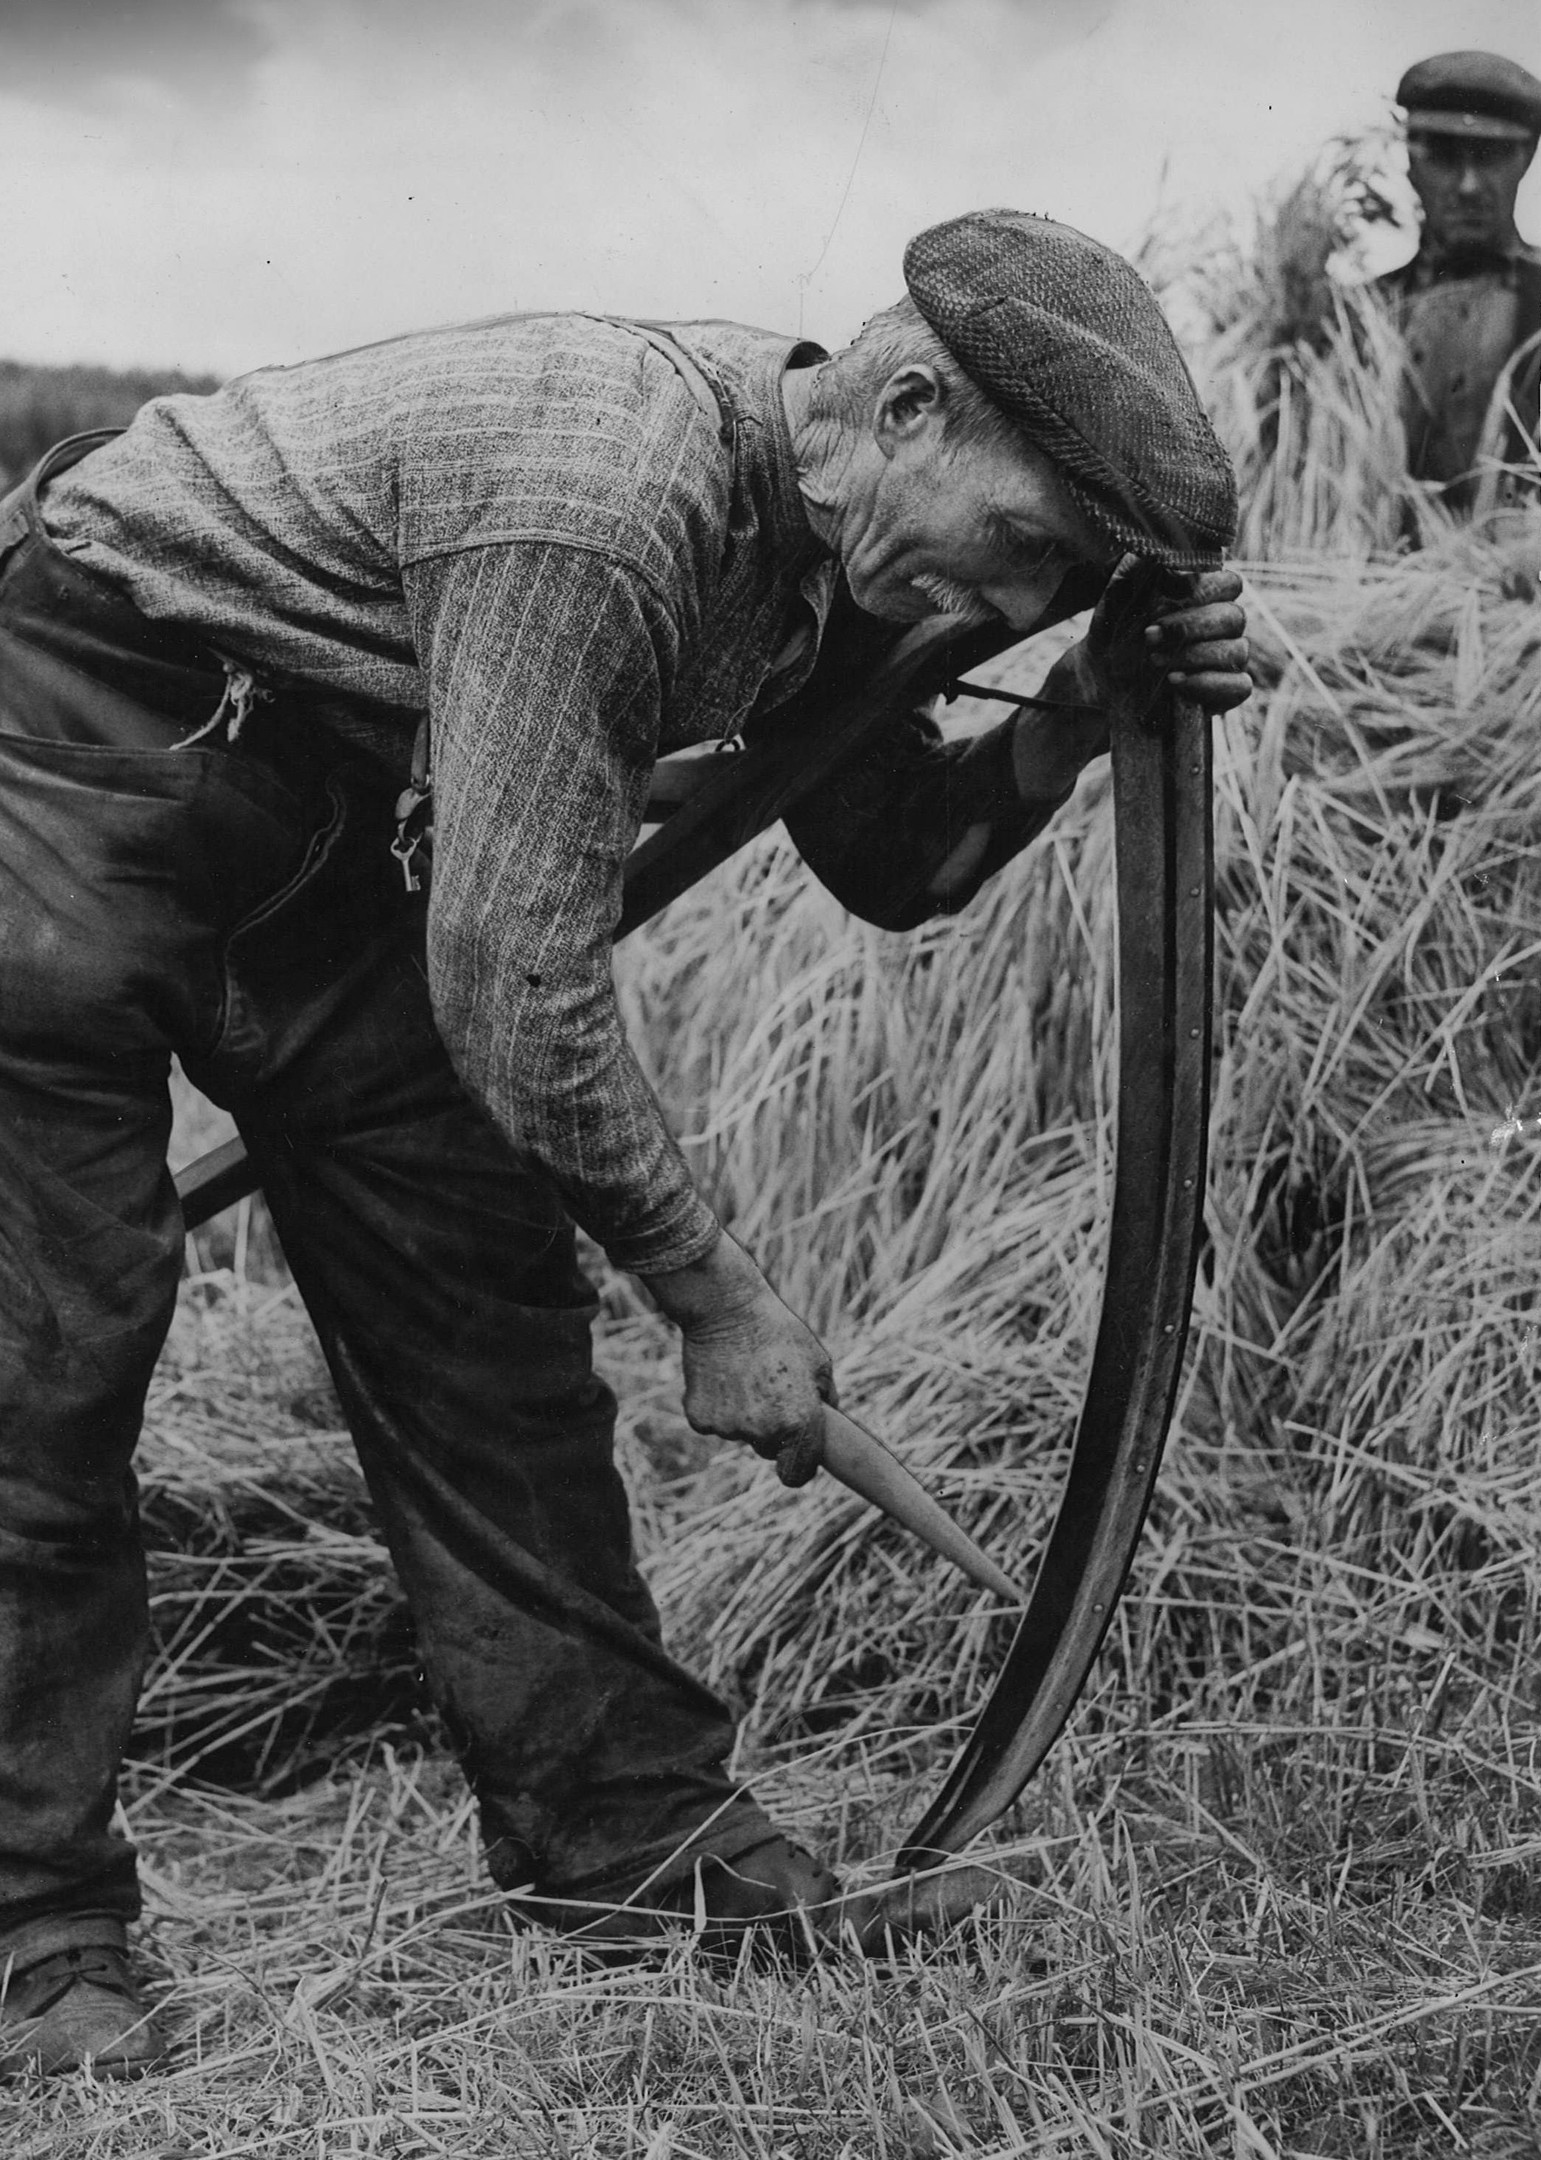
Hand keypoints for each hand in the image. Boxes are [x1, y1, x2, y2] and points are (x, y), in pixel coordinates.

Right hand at [643, 1232, 834, 1486]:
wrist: (727, 1310)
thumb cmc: (779, 1332)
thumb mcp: (818, 1363)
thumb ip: (827, 1400)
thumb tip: (829, 1422)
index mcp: (800, 1423)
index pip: (797, 1475)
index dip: (797, 1466)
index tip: (795, 1457)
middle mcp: (764, 1432)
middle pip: (766, 1450)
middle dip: (769, 1430)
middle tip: (767, 1393)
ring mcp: (729, 1428)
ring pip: (739, 1434)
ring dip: (742, 1415)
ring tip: (743, 1375)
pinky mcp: (700, 1419)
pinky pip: (713, 1423)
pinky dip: (717, 1407)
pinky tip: (721, 1377)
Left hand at [1082, 557, 1251, 717]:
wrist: (1101, 678)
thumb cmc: (1115, 632)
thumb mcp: (1117, 597)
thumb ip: (1139, 570)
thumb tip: (1165, 558)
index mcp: (1205, 598)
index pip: (1230, 584)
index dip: (1205, 589)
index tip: (1166, 595)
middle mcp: (1222, 627)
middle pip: (1234, 618)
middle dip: (1190, 627)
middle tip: (1149, 636)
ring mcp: (1226, 660)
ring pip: (1237, 651)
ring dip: (1193, 656)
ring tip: (1154, 661)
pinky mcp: (1224, 693)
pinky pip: (1239, 687)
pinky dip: (1209, 684)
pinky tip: (1175, 682)